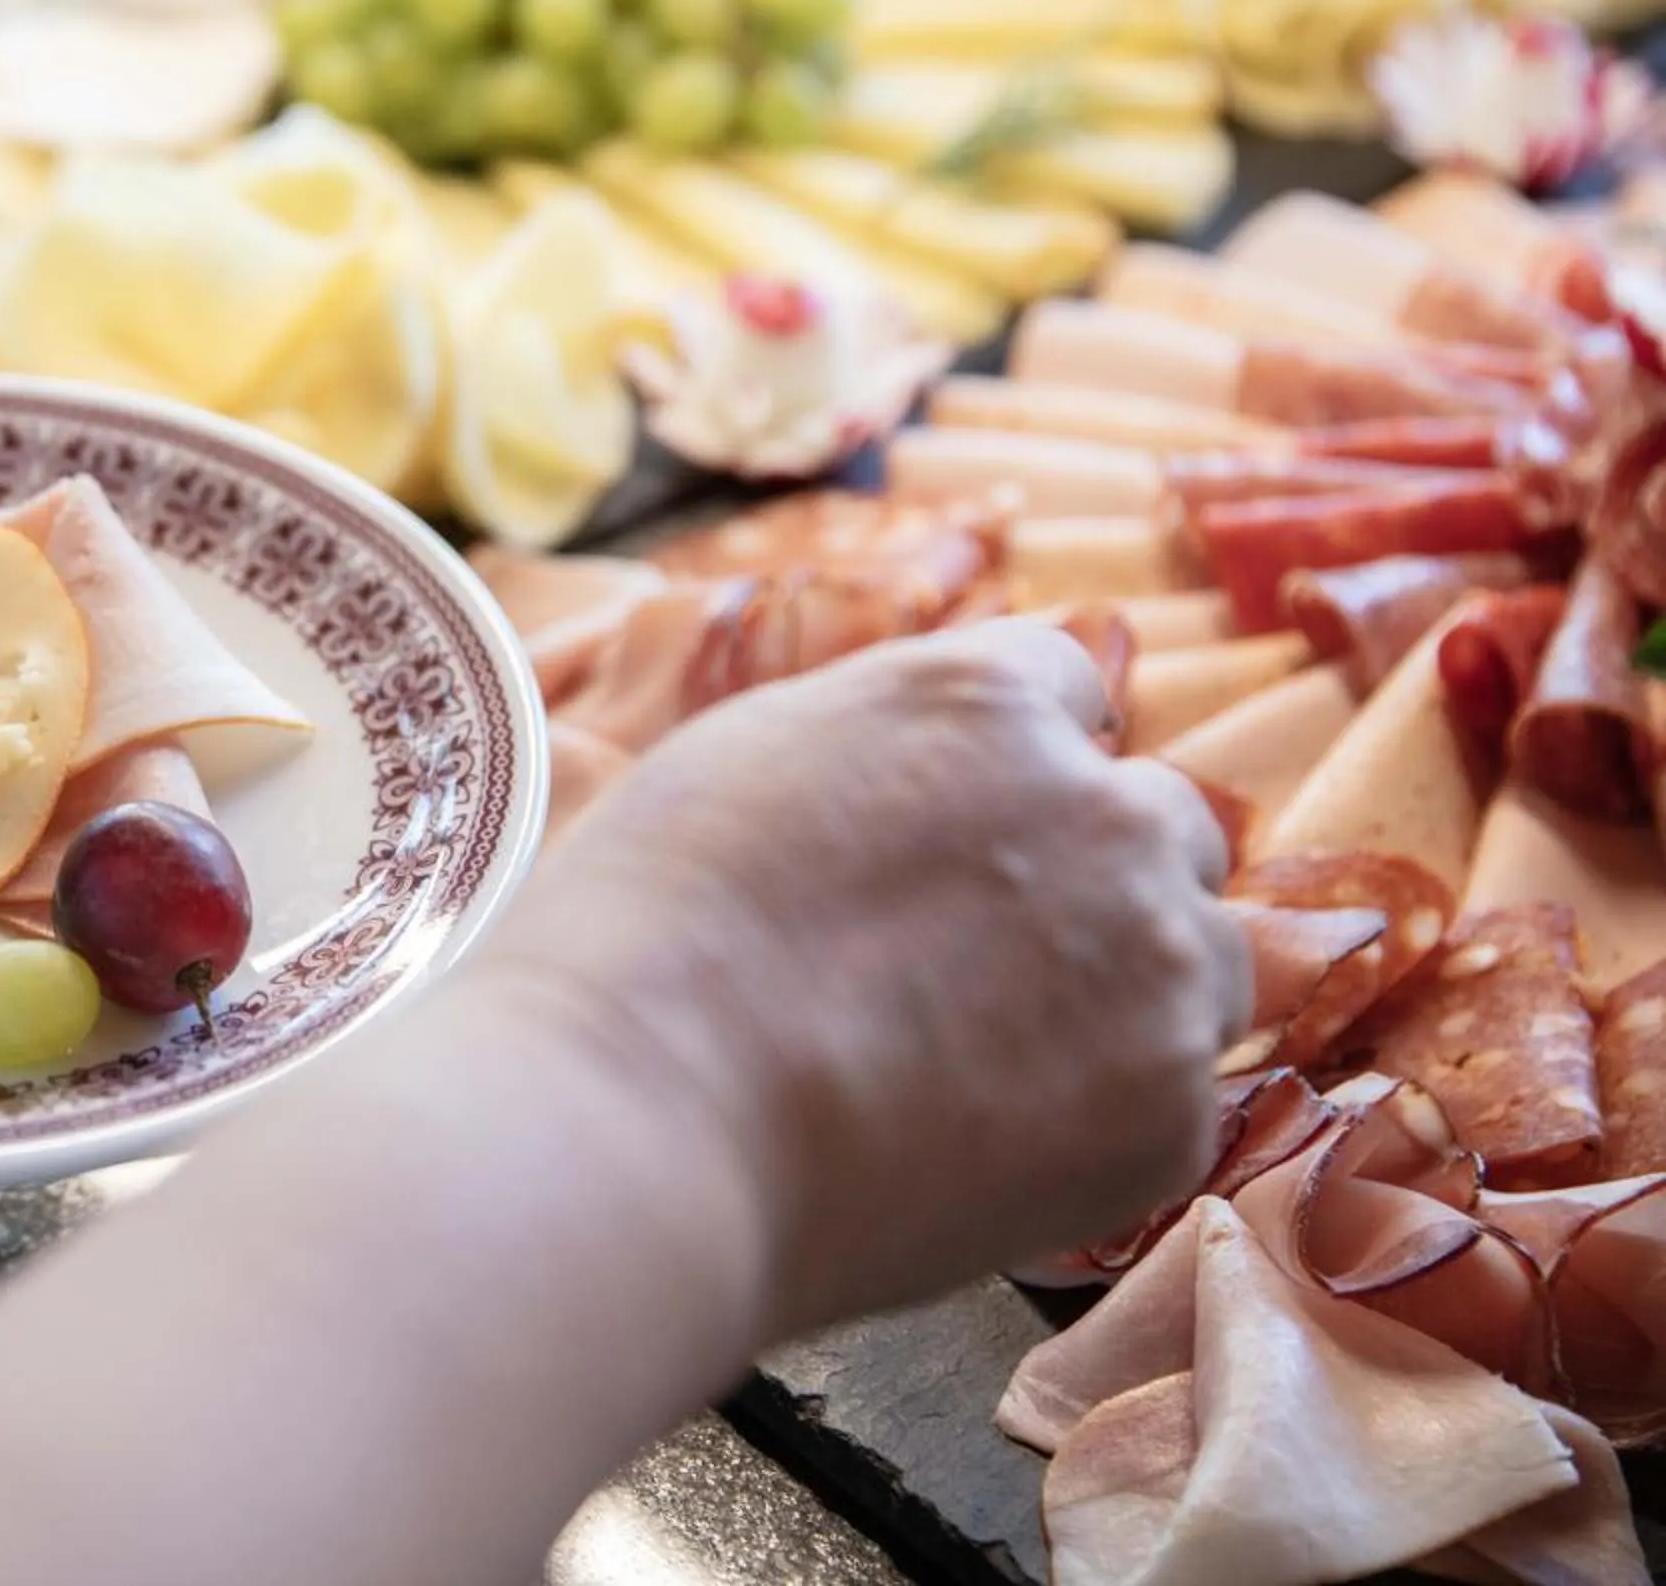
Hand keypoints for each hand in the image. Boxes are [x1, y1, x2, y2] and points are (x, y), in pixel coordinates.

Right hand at [476, 619, 1243, 1336]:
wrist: (643, 1120)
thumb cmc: (643, 939)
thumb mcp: (744, 758)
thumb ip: (880, 741)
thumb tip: (929, 776)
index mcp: (985, 699)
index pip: (1072, 692)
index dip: (1014, 771)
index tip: (969, 835)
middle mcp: (1101, 807)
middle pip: (1157, 824)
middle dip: (1088, 882)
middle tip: (967, 968)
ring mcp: (1154, 960)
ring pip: (1198, 961)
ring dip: (1122, 998)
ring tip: (981, 1068)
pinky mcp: (1168, 1110)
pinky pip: (1173, 1102)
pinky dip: (1100, 1128)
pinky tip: (976, 1149)